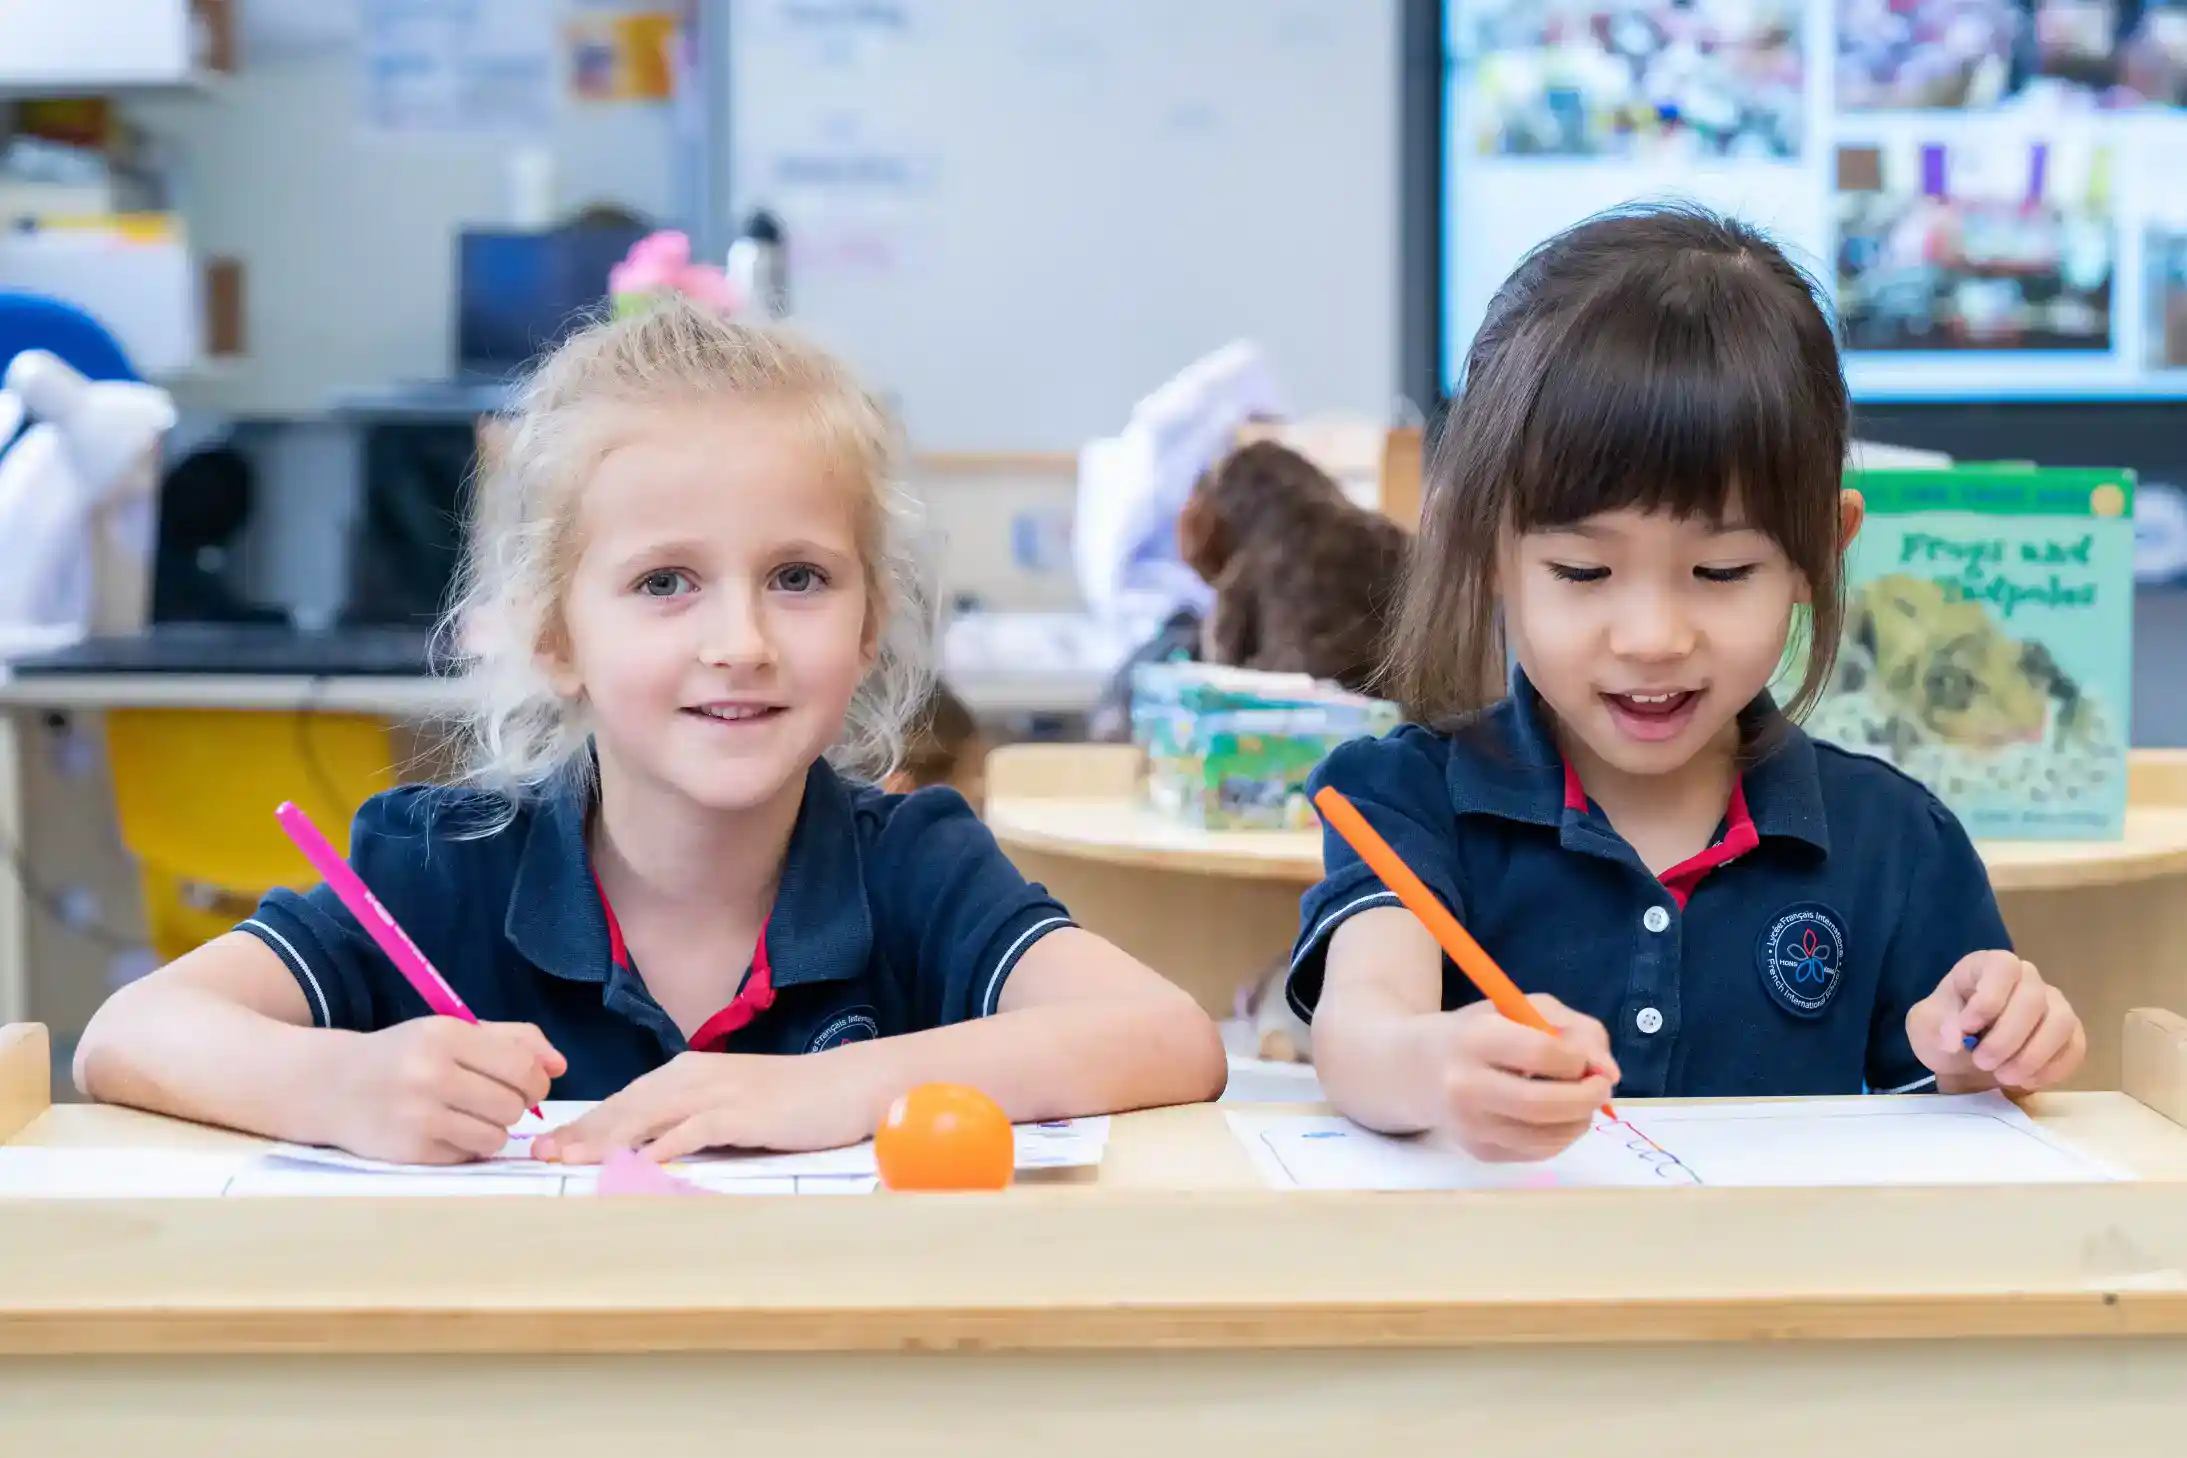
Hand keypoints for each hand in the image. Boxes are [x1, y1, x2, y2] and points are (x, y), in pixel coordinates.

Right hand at [323, 1017, 563, 1164]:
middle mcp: (431, 1074)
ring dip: (493, 1129)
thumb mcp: (453, 1031)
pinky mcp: (411, 1151)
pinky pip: (469, 1155)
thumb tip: (560, 1065)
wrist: (331, 1086)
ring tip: (468, 1115)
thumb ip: (514, 1039)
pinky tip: (444, 1130)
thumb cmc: (404, 1055)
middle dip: (514, 1105)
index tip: (526, 1084)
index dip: (536, 1081)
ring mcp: (419, 1116)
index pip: (522, 1067)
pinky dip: (466, 1146)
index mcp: (445, 1036)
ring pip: (497, 1136)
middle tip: (494, 1099)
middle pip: (514, 1105)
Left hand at [532, 1052, 864, 1163]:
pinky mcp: (744, 1111)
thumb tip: (647, 1152)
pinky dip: (665, 1146)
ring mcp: (719, 1092)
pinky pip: (695, 1130)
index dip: (584, 1124)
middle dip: (582, 1132)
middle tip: (541, 1156)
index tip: (548, 1147)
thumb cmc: (793, 1100)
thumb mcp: (731, 1105)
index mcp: (687, 1073)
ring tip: (573, 1161)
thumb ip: (690, 1122)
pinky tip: (640, 1164)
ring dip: (609, 1139)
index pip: (624, 1101)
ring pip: (650, 1116)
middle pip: (626, 1107)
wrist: (847, 1084)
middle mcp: (695, 1076)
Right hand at [1416, 994, 1619, 1162]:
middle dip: (1589, 1096)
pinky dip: (1561, 1134)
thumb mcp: (1521, 1009)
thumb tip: (1611, 1074)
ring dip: (1581, 1118)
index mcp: (1475, 1039)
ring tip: (1577, 1099)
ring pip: (1550, 1136)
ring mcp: (1471, 1126)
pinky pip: (1540, 1151)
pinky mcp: (1480, 1152)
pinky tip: (1552, 1115)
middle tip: (1601, 1086)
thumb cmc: (1478, 1031)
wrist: (1417, 1069)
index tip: (1582, 1057)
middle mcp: (1466, 1087)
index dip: (1578, 1058)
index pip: (1543, 1054)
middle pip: (1547, 1105)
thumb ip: (1576, 1030)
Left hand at [1909, 951, 2085, 1094]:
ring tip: (2003, 1076)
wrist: (1964, 1063)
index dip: (1989, 998)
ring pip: (2060, 1024)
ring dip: (2031, 1056)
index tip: (1969, 1028)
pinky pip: (2074, 1048)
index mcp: (1988, 966)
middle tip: (1982, 1062)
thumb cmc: (1944, 1033)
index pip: (2002, 967)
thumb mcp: (1924, 1026)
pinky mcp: (2070, 1034)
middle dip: (2006, 1038)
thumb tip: (1955, 1038)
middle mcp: (2027, 979)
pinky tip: (2025, 1081)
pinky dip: (2051, 1069)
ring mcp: (2053, 1005)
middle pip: (2033, 1000)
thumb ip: (1937, 1026)